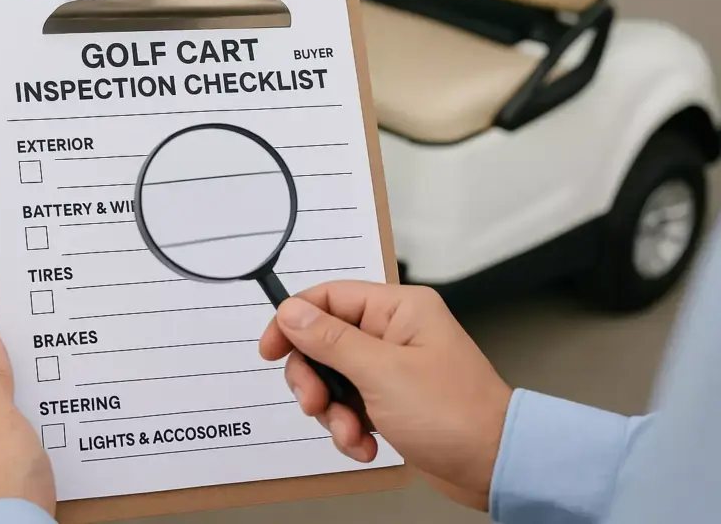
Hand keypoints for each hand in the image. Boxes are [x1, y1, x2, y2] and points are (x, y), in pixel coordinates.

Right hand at [259, 281, 511, 510]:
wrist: (494, 466)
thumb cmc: (456, 414)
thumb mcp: (381, 373)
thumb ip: (330, 340)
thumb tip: (292, 311)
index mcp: (398, 309)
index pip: (329, 298)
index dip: (293, 321)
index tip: (270, 350)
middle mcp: (394, 332)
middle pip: (324, 342)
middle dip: (314, 379)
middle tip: (315, 404)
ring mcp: (392, 367)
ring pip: (333, 379)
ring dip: (332, 412)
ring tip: (352, 433)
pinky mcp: (391, 400)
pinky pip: (349, 406)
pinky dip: (350, 429)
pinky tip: (366, 445)